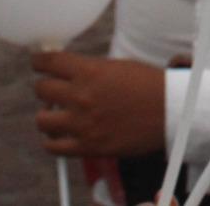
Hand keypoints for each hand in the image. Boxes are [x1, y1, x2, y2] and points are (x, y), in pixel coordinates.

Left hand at [32, 51, 166, 157]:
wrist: (170, 112)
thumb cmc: (148, 86)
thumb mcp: (117, 67)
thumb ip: (89, 69)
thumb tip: (67, 70)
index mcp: (90, 71)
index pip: (47, 62)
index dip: (38, 62)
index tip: (38, 63)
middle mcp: (82, 96)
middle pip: (41, 89)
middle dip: (46, 87)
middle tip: (53, 89)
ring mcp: (83, 123)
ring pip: (41, 119)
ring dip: (47, 115)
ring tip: (57, 114)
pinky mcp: (88, 146)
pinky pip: (52, 147)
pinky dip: (53, 141)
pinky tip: (61, 135)